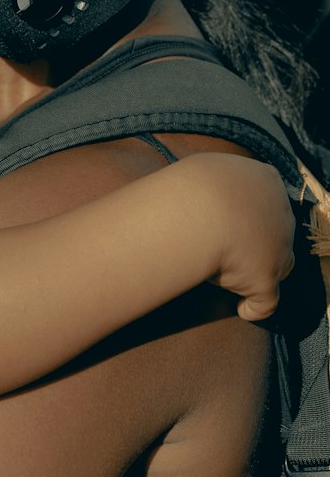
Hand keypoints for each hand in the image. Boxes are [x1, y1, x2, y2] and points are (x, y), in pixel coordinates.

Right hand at [189, 154, 295, 320]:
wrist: (202, 209)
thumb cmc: (197, 184)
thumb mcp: (205, 167)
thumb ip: (214, 178)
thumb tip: (197, 188)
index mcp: (267, 181)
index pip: (267, 198)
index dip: (251, 210)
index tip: (231, 215)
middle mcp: (280, 215)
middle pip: (276, 232)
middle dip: (258, 239)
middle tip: (228, 242)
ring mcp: (277, 250)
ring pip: (277, 265)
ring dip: (257, 269)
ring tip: (228, 272)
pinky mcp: (265, 280)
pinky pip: (263, 302)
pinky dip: (252, 307)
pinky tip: (242, 309)